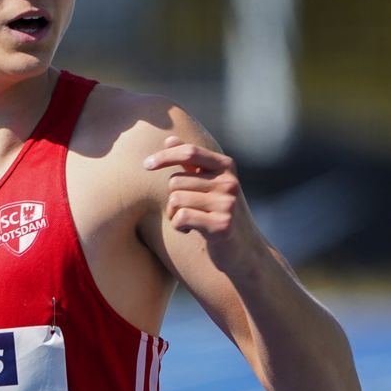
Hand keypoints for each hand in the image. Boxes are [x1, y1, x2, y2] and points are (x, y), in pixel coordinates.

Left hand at [145, 136, 259, 251]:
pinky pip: (181, 217)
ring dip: (174, 214)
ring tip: (191, 221)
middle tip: (187, 210)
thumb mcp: (209, 184)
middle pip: (176, 181)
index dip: (165, 156)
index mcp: (226, 167)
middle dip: (173, 197)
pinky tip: (190, 230)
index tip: (146, 165)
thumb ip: (191, 163)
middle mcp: (229, 182)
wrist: (244, 250)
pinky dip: (178, 226)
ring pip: (176, 200)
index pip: (190, 152)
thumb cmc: (219, 213)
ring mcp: (227, 203)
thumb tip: (169, 140)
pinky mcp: (222, 225)